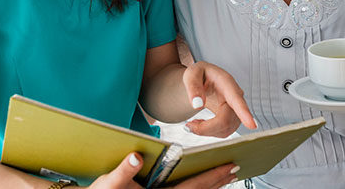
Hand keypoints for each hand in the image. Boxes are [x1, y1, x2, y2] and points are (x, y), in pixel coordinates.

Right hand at [85, 153, 237, 188]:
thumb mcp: (109, 182)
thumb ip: (123, 171)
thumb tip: (136, 157)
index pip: (193, 187)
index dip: (212, 176)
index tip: (229, 166)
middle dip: (218, 180)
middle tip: (235, 167)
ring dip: (211, 185)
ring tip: (226, 174)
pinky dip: (199, 187)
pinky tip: (205, 182)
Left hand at [182, 61, 256, 136]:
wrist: (204, 79)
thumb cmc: (199, 74)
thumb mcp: (191, 74)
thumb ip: (193, 86)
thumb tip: (197, 104)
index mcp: (227, 83)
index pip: (236, 99)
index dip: (244, 113)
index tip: (252, 125)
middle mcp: (236, 96)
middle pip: (226, 121)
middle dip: (206, 128)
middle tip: (188, 126)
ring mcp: (237, 109)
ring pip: (226, 129)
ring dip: (207, 131)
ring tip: (193, 123)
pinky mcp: (233, 118)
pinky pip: (224, 132)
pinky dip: (210, 132)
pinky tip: (201, 124)